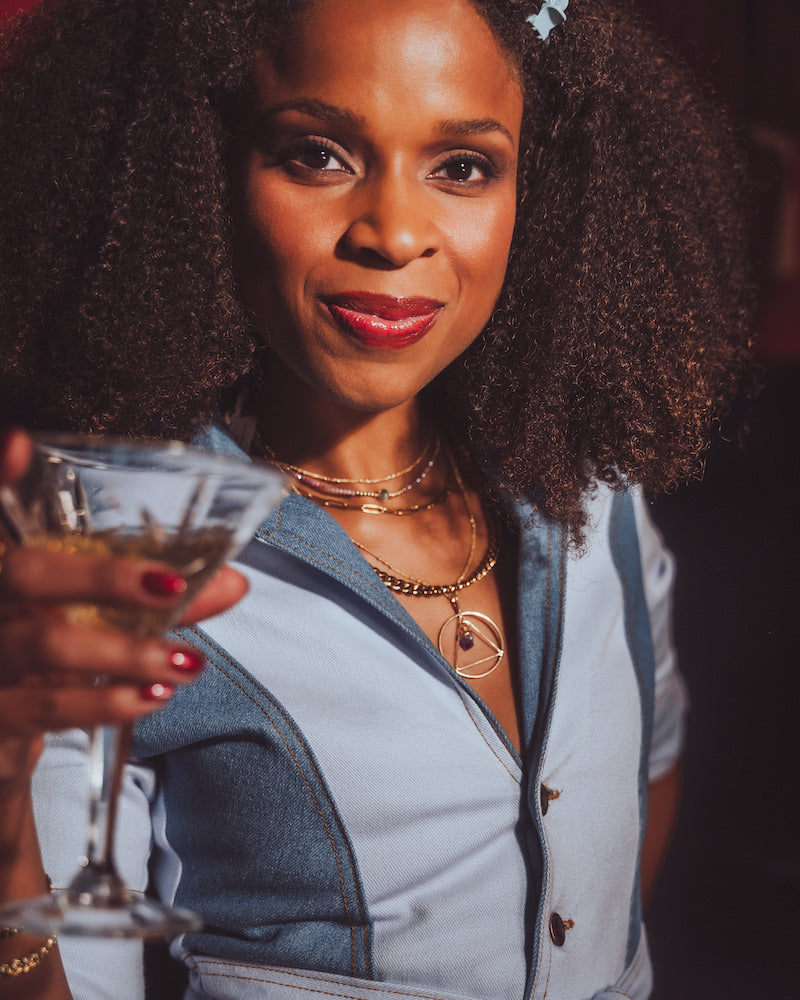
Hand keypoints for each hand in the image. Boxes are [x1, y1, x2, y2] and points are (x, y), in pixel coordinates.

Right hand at [0, 429, 247, 777]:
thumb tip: (235, 581)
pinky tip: (152, 697)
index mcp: (9, 566)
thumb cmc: (56, 654)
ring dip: (125, 654)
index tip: (24, 444)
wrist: (11, 726)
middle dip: (102, 578)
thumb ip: (156, 596)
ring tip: (186, 663)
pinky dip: (106, 703)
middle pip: (24, 574)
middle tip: (171, 586)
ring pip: (45, 645)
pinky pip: (46, 708)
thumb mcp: (98, 614)